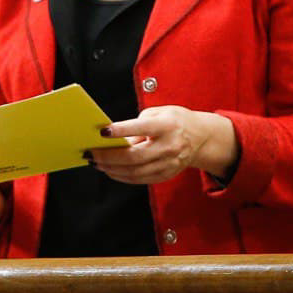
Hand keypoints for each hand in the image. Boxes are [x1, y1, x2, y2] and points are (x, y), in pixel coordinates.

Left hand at [87, 106, 238, 184]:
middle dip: (109, 156)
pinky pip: (140, 179)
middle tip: (91, 153)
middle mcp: (169, 146)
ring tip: (96, 163)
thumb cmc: (175, 121)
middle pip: (134, 157)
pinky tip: (110, 170)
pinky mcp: (167, 174)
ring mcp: (169, 164)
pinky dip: (122, 176)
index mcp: (167, 126)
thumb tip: (113, 138)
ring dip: (112, 169)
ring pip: (135, 172)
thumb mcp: (158, 113)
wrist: (200, 137)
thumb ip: (137, 124)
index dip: (120, 130)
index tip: (102, 131)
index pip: (141, 128)